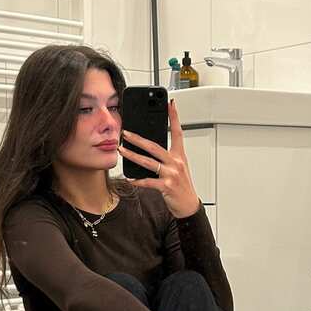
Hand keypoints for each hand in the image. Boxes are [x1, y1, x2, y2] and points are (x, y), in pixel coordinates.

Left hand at [119, 98, 201, 219]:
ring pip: (148, 162)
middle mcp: (176, 162)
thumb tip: (149, 150)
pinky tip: (130, 178)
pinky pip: (148, 181)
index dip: (174, 117)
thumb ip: (166, 158)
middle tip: (126, 132)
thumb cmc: (182, 187)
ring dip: (133, 156)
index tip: (171, 104)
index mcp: (179, 156)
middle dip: (138, 139)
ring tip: (122, 150)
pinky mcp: (166, 186)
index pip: (178, 132)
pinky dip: (138, 180)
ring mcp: (171, 174)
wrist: (188, 206)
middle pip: (155, 146)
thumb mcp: (178, 168)